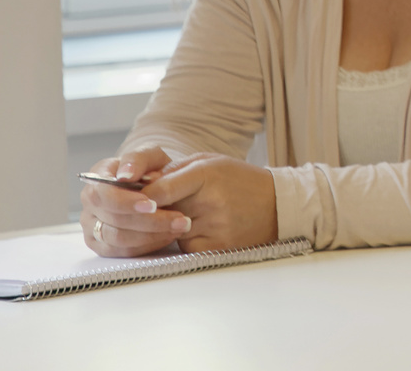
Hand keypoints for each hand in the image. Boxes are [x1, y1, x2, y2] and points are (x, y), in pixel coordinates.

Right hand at [80, 148, 190, 256]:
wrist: (157, 187)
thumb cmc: (152, 170)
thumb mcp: (151, 156)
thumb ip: (139, 159)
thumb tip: (125, 174)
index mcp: (97, 177)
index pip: (102, 195)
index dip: (126, 202)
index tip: (152, 204)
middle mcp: (90, 203)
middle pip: (113, 220)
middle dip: (149, 221)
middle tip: (179, 219)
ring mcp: (93, 226)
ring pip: (119, 239)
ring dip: (152, 235)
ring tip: (179, 226)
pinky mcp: (103, 246)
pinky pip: (123, 252)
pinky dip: (148, 245)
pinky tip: (168, 235)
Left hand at [141, 153, 278, 252]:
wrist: (277, 204)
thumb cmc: (238, 179)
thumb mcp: (209, 162)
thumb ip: (173, 171)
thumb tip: (139, 184)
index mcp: (206, 175)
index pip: (159, 191)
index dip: (143, 197)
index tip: (133, 199)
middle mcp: (210, 202)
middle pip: (162, 213)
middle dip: (156, 210)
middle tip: (161, 205)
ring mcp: (214, 227)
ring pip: (171, 232)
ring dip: (171, 226)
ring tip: (192, 213)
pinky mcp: (217, 248)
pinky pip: (185, 247)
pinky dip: (187, 239)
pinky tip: (202, 228)